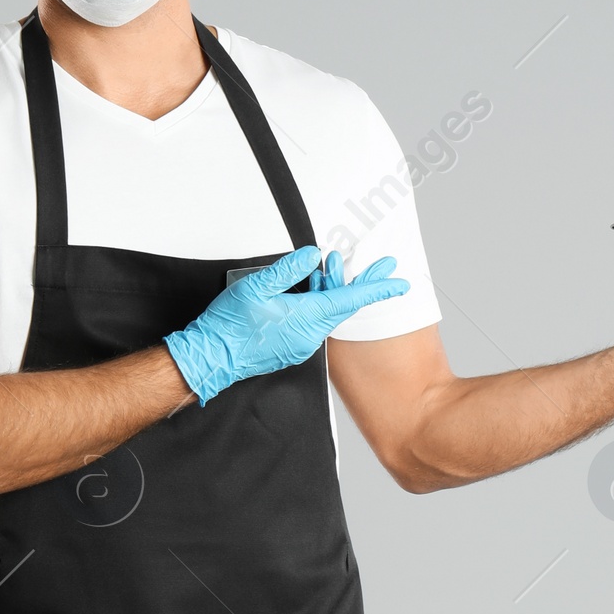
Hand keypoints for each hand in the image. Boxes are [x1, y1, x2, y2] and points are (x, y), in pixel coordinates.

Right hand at [165, 244, 409, 405]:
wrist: (213, 357)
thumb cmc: (229, 326)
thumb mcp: (256, 287)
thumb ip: (287, 269)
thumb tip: (312, 256)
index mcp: (306, 318)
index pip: (350, 300)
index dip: (376, 289)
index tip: (400, 283)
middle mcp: (309, 335)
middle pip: (342, 305)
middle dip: (362, 283)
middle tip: (383, 264)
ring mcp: (301, 344)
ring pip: (326, 313)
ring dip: (330, 291)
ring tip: (325, 269)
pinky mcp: (291, 349)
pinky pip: (312, 323)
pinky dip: (316, 305)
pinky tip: (307, 290)